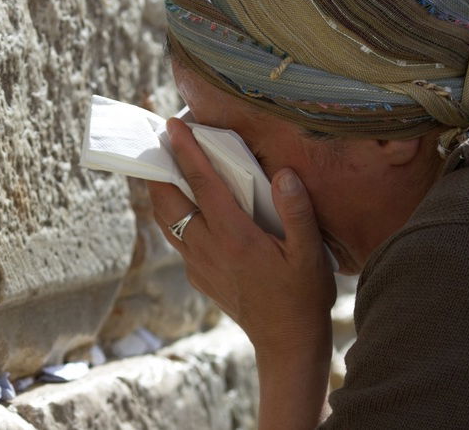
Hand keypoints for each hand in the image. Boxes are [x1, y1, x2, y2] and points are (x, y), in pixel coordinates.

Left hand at [146, 118, 337, 352]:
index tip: (173, 125)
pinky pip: (178, 238)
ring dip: (160, 191)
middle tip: (160, 139)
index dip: (186, 151)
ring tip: (163, 165)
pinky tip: (186, 205)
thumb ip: (297, 211)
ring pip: (166, 220)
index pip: (202, 183)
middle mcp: (207, 247)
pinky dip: (174, 215)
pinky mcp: (198, 276)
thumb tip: (283, 173)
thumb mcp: (310, 253)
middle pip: (168, 199)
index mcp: (234, 235)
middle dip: (159, 166)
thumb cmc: (303, 296)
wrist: (287, 343)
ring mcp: (198, 264)